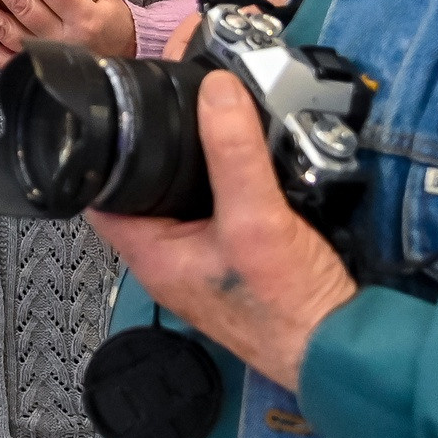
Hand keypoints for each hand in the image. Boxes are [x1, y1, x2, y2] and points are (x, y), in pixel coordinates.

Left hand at [89, 70, 358, 391]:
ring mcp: (200, 257)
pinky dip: (222, 178)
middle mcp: (168, 257)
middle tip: (169, 97)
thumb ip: (235, 155)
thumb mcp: (256, 220)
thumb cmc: (287, 308)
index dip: (104, 149)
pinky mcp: (231, 255)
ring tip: (204, 115)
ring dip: (191, 159)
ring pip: (180, 195)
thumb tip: (216, 90)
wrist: (336, 347)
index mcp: (152, 254)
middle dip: (154, 144)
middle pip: (142, 187)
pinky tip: (241, 156)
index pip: (101, 193)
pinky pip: (215, 206)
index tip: (121, 108)